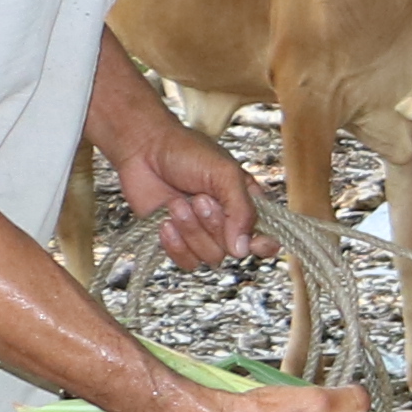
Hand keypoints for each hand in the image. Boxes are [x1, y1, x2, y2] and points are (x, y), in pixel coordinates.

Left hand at [115, 118, 268, 269]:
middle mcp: (227, 224)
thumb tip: (243, 250)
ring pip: (209, 256)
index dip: (263, 246)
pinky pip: (186, 262)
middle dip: (214, 225)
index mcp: (246, 205)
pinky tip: (166, 222)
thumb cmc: (188, 153)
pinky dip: (175, 245)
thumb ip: (241, 210)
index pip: (267, 239)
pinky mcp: (176, 242)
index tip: (254, 242)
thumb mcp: (225, 173)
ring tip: (177, 203)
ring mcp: (201, 234)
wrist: (145, 149)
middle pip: (233, 250)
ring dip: (191, 230)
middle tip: (199, 197)